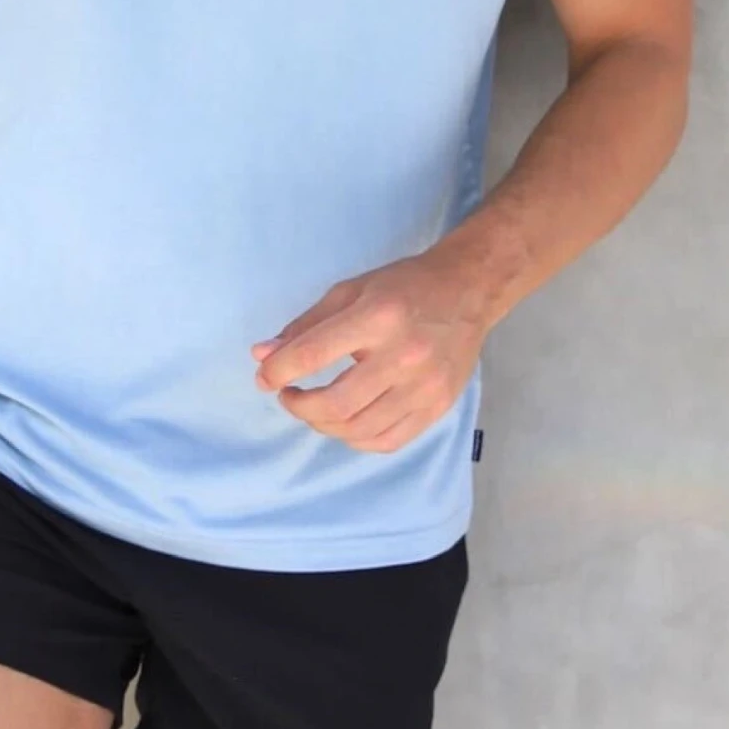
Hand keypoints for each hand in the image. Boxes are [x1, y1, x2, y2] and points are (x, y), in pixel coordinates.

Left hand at [250, 250, 490, 453]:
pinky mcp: (438, 406)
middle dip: (299, 406)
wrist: (467, 291)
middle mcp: (403, 355)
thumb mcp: (349, 292)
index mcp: (377, 317)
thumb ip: (305, 326)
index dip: (279, 371)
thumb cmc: (402, 286)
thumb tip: (262, 356)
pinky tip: (346, 421)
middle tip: (289, 396)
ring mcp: (425, 387)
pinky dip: (356, 439)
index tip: (265, 378)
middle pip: (336, 404)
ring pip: (359, 430)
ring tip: (314, 408)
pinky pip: (387, 441)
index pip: (314, 354)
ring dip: (323, 425)